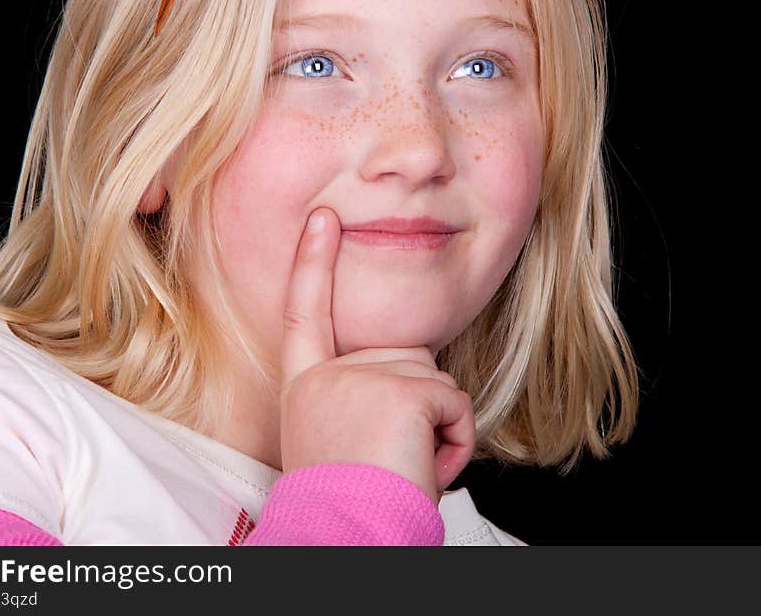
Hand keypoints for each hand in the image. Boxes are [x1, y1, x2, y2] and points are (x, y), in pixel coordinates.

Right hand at [279, 207, 475, 503]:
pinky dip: (455, 438)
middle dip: (417, 400)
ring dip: (435, 422)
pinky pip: (454, 400)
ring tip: (401, 463)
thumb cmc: (349, 501)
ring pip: (432, 374)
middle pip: (402, 353)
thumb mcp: (335, 435)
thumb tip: (408, 361)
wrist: (347, 541)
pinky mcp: (400, 391)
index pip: (305, 313)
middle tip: (389, 454)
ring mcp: (359, 379)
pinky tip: (422, 466)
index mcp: (305, 386)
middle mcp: (325, 376)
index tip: (322, 218)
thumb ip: (357, 387)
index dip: (312, 264)